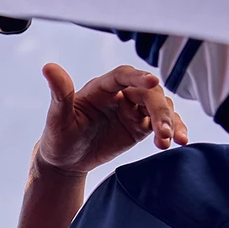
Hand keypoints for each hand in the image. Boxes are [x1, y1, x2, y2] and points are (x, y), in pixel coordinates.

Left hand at [33, 63, 188, 177]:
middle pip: (148, 93)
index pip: (123, 76)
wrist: (65, 160)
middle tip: (163, 131)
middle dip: (159, 110)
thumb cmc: (58, 137)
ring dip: (169, 121)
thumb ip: (60, 94)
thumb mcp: (57, 118)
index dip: (138, 77)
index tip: (152, 82)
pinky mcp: (140, 126)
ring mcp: (133, 110)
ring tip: (170, 141)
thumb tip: (48, 67)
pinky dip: (173, 129)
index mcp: (101, 88)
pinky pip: (162, 124)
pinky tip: (180, 140)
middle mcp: (120, 94)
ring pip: (160, 107)